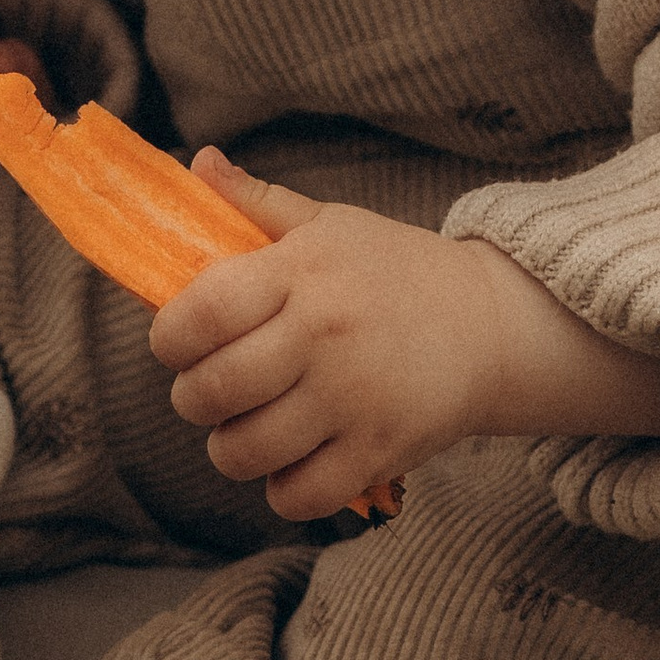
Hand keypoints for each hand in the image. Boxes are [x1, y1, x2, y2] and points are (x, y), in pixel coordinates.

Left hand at [149, 152, 659, 522]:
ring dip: (230, 448)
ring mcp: (354, 398)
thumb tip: (197, 163)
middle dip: (193, 399)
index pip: (202, 313)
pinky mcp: (380, 451)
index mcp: (302, 272)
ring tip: (245, 429)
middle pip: (212, 391)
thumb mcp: (330, 225)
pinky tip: (290, 462)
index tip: (178, 343)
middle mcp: (325, 335)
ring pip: (245, 452)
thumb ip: (257, 201)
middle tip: (209, 392)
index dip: (169, 338)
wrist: (490, 324)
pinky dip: (282, 489)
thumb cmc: (392, 271)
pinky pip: (298, 496)